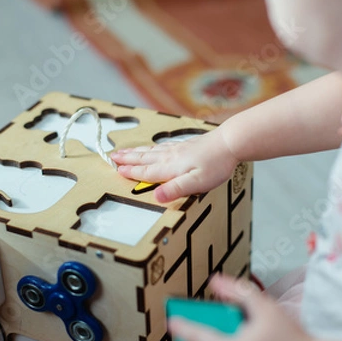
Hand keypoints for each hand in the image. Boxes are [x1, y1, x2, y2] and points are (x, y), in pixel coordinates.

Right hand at [110, 126, 237, 202]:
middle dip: (127, 158)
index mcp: (170, 167)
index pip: (146, 172)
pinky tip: (152, 147)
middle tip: (112, 156)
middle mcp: (170, 157)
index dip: (131, 172)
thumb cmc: (216, 164)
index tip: (116, 170)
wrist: (229, 142)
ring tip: (124, 150)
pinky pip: (161, 146)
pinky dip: (150, 147)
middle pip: (144, 158)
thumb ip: (175, 189)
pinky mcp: (185, 145)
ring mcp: (177, 149)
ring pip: (151, 151)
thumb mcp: (196, 183)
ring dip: (135, 151)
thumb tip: (155, 197)